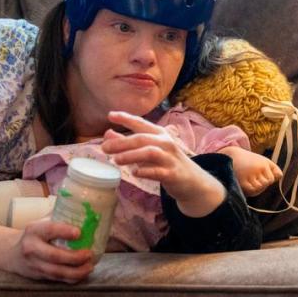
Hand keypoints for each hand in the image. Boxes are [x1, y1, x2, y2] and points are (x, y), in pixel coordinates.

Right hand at [10, 218, 93, 282]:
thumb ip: (60, 217)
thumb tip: (87, 209)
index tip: (79, 233)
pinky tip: (84, 273)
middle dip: (74, 257)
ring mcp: (34, 264)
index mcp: (34, 230)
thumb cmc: (36, 234)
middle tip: (89, 254)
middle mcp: (31, 248)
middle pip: (54, 255)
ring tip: (90, 266)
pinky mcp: (39, 276)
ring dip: (76, 271)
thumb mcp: (42, 222)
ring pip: (56, 271)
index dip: (64, 231)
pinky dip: (72, 278)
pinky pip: (58, 279)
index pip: (49, 230)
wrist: (12, 253)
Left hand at [101, 111, 225, 215]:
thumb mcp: (148, 149)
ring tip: (116, 160)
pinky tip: (135, 173)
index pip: (141, 123)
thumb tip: (107, 134)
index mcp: (159, 134)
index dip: (126, 118)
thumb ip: (128, 143)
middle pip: (142, 139)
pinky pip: (158, 171)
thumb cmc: (167, 163)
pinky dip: (145, 171)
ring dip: (131, 155)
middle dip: (122, 142)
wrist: (192, 181)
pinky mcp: (172, 174)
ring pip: (150, 152)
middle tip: (105, 148)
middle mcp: (165, 143)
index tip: (110, 115)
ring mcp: (170, 158)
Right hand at [219, 146, 282, 196]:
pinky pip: (252, 191)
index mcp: (264, 164)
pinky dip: (251, 190)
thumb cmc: (248, 160)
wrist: (229, 156)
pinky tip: (246, 185)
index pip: (274, 178)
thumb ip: (274, 169)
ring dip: (256, 187)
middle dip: (262, 182)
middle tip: (252, 176)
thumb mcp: (263, 161)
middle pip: (267, 183)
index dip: (267, 177)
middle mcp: (259, 169)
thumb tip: (279, 178)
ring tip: (248, 180)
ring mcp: (251, 176)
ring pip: (260, 188)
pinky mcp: (242, 182)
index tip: (259, 173)